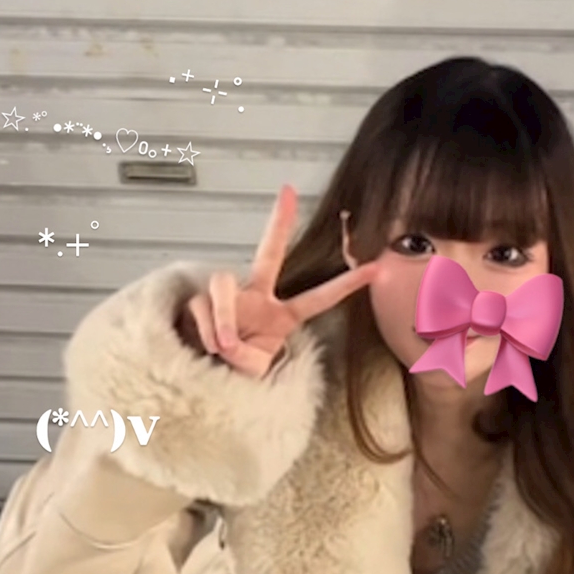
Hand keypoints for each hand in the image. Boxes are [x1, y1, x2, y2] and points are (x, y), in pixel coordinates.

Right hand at [179, 184, 379, 377]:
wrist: (200, 380)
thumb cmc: (230, 374)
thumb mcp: (251, 372)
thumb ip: (245, 357)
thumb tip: (225, 339)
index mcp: (280, 317)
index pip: (318, 298)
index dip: (345, 285)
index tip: (375, 268)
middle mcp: (256, 298)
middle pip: (268, 254)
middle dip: (278, 224)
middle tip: (287, 193)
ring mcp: (227, 297)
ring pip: (223, 283)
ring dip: (224, 315)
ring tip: (224, 346)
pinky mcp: (198, 300)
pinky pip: (202, 307)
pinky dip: (206, 329)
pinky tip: (206, 345)